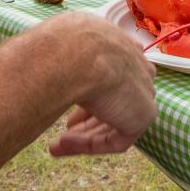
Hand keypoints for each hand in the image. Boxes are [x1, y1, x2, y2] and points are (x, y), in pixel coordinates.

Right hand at [50, 14, 156, 156]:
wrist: (77, 53)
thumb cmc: (64, 44)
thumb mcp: (63, 47)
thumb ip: (67, 59)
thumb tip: (46, 64)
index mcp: (123, 48)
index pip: (112, 78)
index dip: (90, 97)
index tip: (69, 109)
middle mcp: (137, 68)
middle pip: (114, 102)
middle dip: (87, 120)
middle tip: (64, 131)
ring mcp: (143, 93)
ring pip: (114, 123)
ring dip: (84, 136)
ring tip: (56, 146)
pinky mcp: (142, 116)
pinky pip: (116, 139)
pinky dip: (90, 144)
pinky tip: (64, 143)